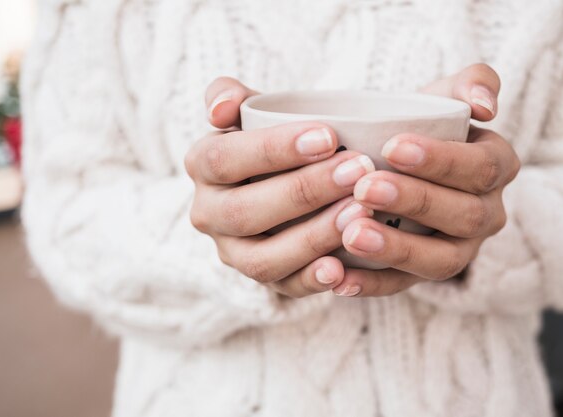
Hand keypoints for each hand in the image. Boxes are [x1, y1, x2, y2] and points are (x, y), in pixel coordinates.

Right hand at [185, 77, 374, 297]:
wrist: (280, 180)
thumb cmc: (273, 140)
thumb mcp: (250, 111)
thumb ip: (230, 96)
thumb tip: (219, 109)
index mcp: (202, 166)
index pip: (225, 158)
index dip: (274, 150)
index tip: (329, 136)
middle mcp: (209, 214)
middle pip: (246, 211)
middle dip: (304, 191)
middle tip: (358, 170)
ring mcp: (233, 253)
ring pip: (263, 258)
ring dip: (312, 237)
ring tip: (360, 212)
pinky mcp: (264, 280)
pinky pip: (283, 288)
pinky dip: (311, 281)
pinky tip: (342, 268)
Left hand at [332, 64, 520, 296]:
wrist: (392, 161)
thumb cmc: (418, 126)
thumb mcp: (443, 97)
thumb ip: (471, 84)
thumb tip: (486, 106)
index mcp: (495, 169)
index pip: (480, 167)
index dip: (441, 160)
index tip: (392, 145)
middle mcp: (484, 215)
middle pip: (463, 216)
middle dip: (414, 202)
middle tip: (365, 188)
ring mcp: (457, 251)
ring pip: (439, 261)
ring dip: (396, 250)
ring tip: (351, 235)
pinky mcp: (421, 275)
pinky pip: (402, 287)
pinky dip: (370, 286)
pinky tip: (338, 279)